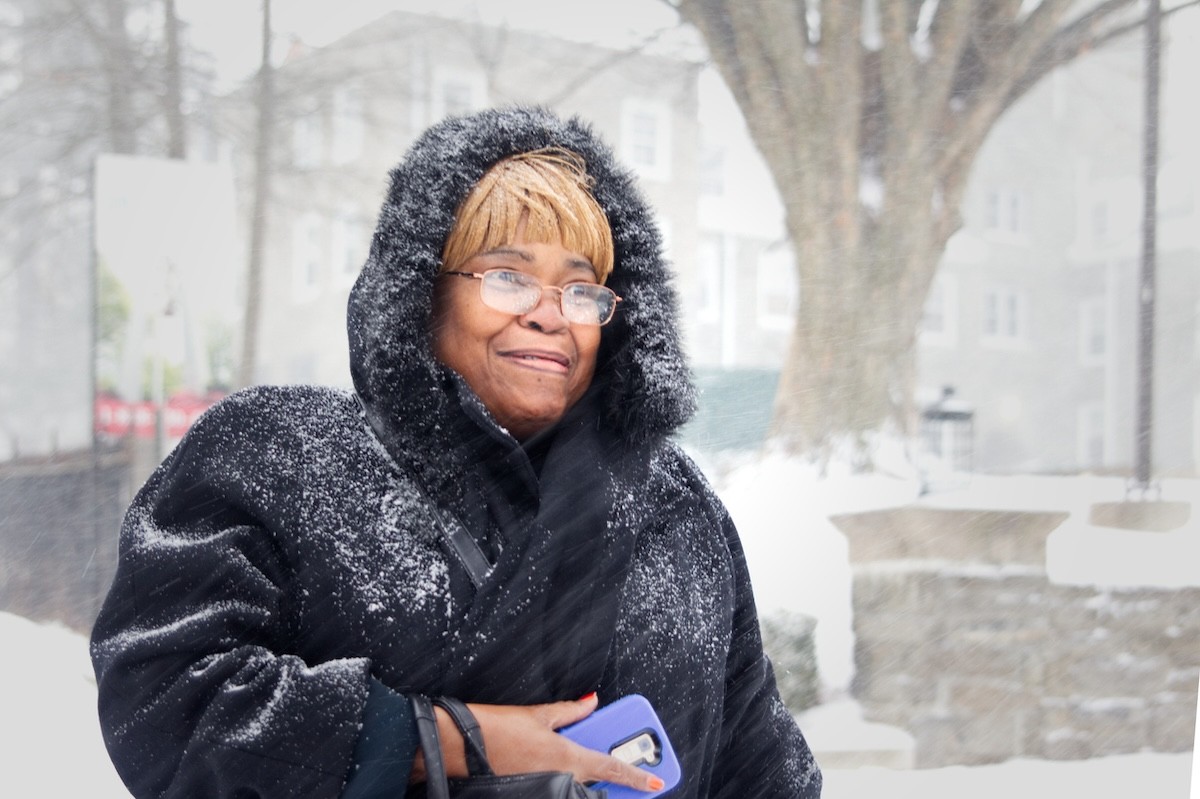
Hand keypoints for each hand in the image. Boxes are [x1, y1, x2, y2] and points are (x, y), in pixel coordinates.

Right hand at [411, 694, 664, 792]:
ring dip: (584, 776)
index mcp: (567, 756)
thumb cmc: (493, 729)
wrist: (456, 748)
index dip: (637, 778)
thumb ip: (570, 710)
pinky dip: (564, 780)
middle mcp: (560, 778)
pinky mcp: (530, 792)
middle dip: (611, 773)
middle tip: (623, 766)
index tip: (656, 784)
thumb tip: (591, 701)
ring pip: (577, 786)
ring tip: (577, 757)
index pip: (611, 768)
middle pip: (597, 780)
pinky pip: (557, 788)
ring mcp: (545, 788)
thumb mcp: (537, 713)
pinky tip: (554, 765)